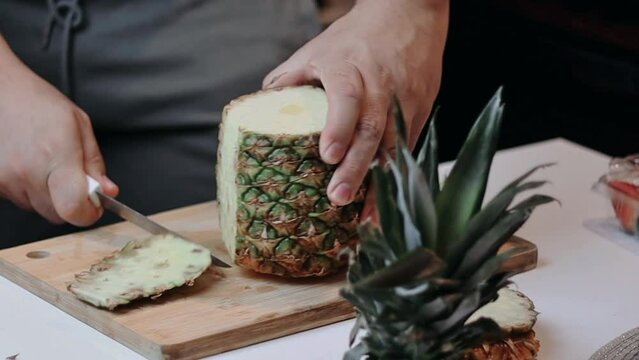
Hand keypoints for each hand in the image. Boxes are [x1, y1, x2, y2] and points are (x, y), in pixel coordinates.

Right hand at [0, 36, 117, 225]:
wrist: (0, 92)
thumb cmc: (38, 104)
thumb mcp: (80, 126)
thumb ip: (95, 163)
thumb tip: (107, 191)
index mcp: (56, 156)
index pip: (74, 209)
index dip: (88, 214)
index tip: (94, 207)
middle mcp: (28, 171)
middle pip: (58, 214)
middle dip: (70, 201)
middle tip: (70, 177)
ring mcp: (6, 179)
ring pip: (38, 208)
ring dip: (48, 194)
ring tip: (45, 163)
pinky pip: (19, 199)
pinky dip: (28, 189)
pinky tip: (28, 165)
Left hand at [264, 0, 448, 211]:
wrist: (409, 14)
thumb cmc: (357, 35)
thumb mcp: (318, 48)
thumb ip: (291, 78)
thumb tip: (265, 108)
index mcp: (351, 67)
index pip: (347, 97)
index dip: (338, 126)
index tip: (327, 155)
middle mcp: (381, 86)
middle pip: (371, 130)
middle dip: (356, 167)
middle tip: (338, 197)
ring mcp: (405, 101)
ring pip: (394, 146)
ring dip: (380, 184)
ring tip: (365, 218)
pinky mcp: (420, 112)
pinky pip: (408, 149)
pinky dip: (396, 178)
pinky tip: (385, 202)